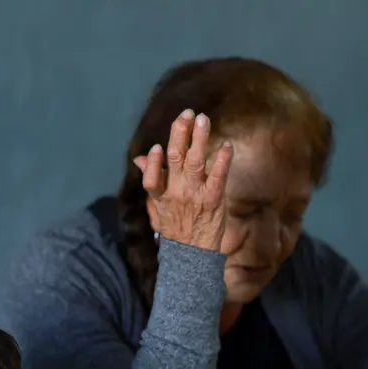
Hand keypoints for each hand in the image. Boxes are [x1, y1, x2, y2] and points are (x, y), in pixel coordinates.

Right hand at [132, 109, 233, 250]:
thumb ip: (152, 179)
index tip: (156, 147)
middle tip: (187, 113)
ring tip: (203, 119)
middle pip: (175, 158)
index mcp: (160, 196)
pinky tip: (226, 145)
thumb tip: (141, 158)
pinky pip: (218, 175)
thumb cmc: (176, 226)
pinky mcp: (214, 199)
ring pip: (194, 161)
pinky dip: (221, 159)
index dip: (153, 161)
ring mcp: (195, 195)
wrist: (193, 255)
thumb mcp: (158, 205)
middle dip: (180, 133)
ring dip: (199, 138)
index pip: (151, 178)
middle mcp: (176, 193)